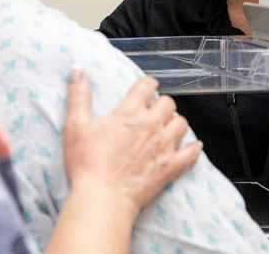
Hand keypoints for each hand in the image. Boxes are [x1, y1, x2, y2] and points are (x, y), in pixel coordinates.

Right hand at [62, 67, 201, 215]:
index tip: (145, 89)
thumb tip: (77, 70)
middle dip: (161, 104)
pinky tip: (193, 147)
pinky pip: (191, 154)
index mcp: (129, 113)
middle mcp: (150, 125)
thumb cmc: (87, 164)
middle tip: (153, 112)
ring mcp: (163, 146)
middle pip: (168, 103)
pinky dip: (193, 149)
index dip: (147, 84)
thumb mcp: (75, 126)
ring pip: (182, 124)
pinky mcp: (170, 167)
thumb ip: (78, 96)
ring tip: (166, 128)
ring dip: (175, 123)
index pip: (147, 85)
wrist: (103, 197)